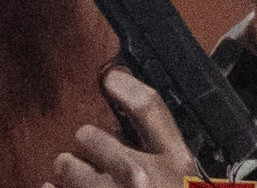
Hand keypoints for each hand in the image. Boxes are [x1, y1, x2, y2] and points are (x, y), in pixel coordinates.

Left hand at [49, 64, 193, 187]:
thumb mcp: (188, 178)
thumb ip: (168, 150)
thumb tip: (138, 120)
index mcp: (175, 164)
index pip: (148, 106)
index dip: (126, 86)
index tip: (111, 79)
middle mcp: (140, 177)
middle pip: (94, 136)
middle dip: (87, 138)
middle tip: (88, 143)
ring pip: (68, 165)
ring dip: (69, 166)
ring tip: (72, 170)